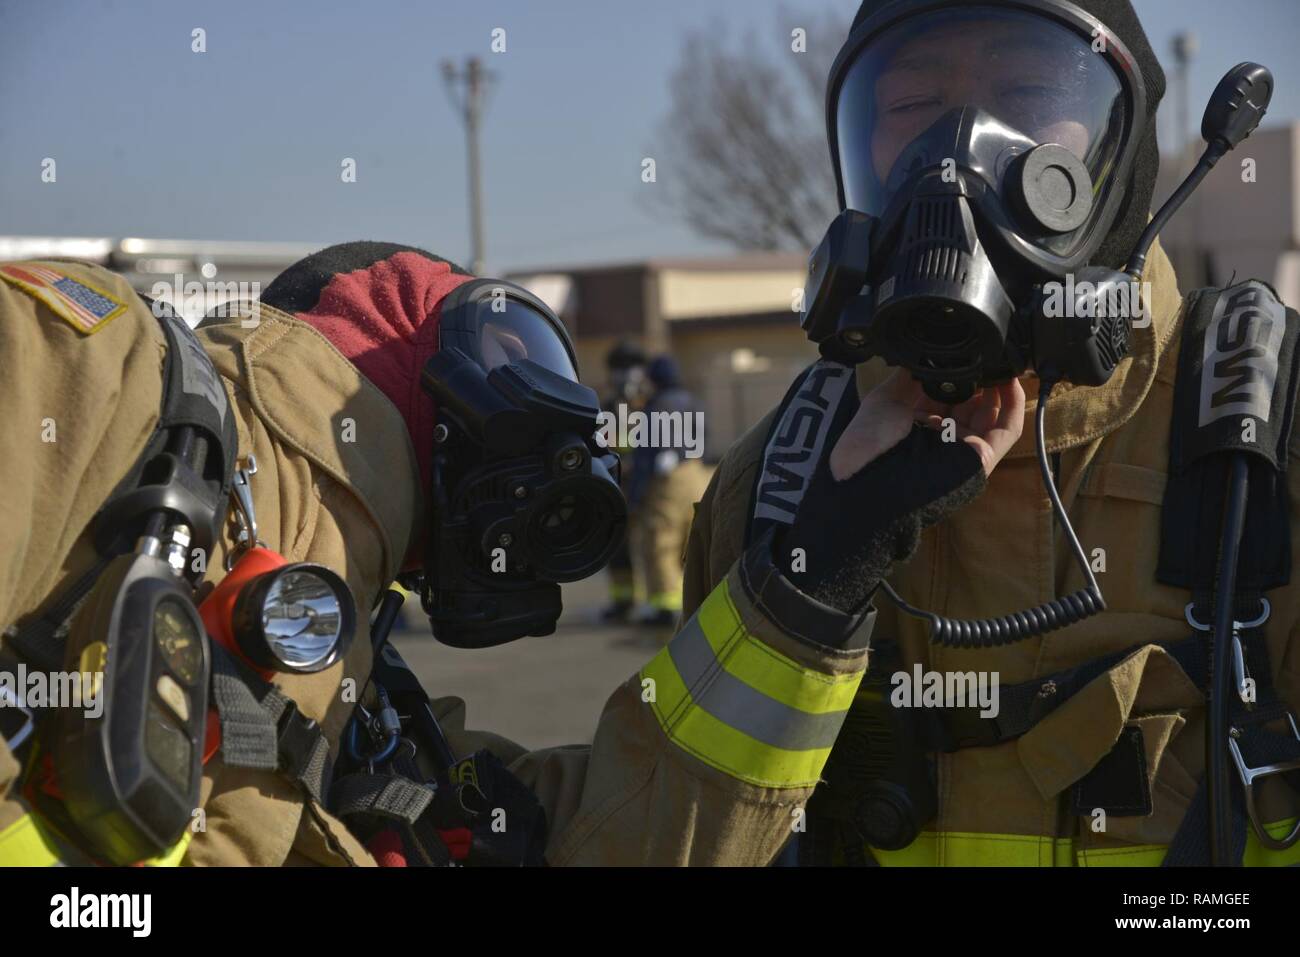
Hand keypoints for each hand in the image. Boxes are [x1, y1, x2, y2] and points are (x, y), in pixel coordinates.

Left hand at [829, 370, 1025, 480]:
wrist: (868, 476)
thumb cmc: (869, 440)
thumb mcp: (887, 398)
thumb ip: (911, 376)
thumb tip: (930, 352)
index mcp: (919, 424)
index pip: (947, 395)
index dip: (958, 374)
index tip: (965, 352)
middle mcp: (942, 437)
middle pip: (973, 403)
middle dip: (981, 377)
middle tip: (986, 353)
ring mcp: (963, 448)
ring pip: (993, 414)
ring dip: (1001, 386)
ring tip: (1001, 360)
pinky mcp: (981, 459)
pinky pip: (1007, 431)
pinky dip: (1014, 405)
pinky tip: (1010, 379)